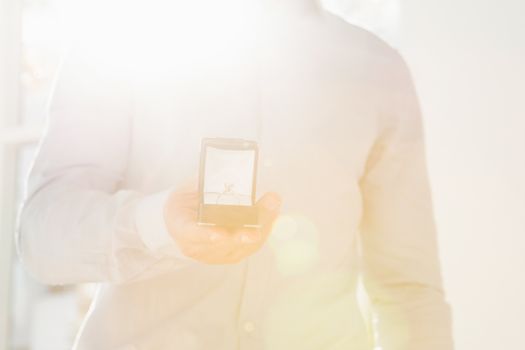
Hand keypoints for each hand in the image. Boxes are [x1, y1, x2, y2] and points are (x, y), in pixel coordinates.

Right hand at [164, 187, 281, 263]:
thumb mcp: (188, 188)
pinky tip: (273, 212)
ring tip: (273, 202)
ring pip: (242, 245)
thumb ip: (205, 182)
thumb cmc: (186, 201)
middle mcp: (196, 247)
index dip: (205, 235)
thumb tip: (228, 165)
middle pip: (224, 241)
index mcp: (180, 227)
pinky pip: (251, 247)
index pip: (192, 233)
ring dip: (261, 224)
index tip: (219, 234)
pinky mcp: (231, 256)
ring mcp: (214, 255)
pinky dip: (263, 229)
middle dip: (247, 226)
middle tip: (264, 211)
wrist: (183, 219)